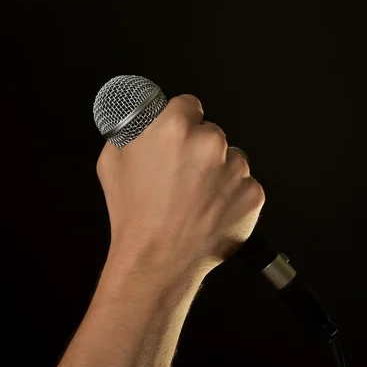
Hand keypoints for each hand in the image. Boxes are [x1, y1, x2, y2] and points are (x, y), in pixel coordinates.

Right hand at [96, 94, 264, 278]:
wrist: (158, 259)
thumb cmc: (135, 215)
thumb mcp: (113, 160)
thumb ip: (134, 131)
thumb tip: (142, 118)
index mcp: (175, 128)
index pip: (189, 106)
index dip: (182, 121)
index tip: (180, 136)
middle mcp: (210, 143)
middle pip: (211, 133)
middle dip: (200, 150)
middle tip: (183, 177)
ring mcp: (235, 169)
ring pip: (231, 160)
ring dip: (219, 173)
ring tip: (195, 199)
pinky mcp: (252, 194)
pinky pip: (244, 186)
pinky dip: (232, 196)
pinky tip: (210, 211)